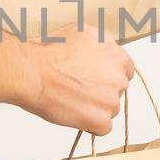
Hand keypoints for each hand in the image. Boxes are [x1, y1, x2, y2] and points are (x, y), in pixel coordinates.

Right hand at [23, 21, 134, 136]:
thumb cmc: (50, 52)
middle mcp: (119, 78)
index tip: (95, 78)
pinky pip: (103, 127)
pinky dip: (90, 124)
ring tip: (72, 100)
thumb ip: (100, 43)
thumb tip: (102, 47)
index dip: (108, 74)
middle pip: (117, 89)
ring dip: (96, 107)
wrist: (34, 72)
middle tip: (79, 88)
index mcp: (117, 56)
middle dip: (101, 90)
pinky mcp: (101, 120)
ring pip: (110, 109)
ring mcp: (112, 101)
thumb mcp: (82, 32)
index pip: (125, 69)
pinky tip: (74, 114)